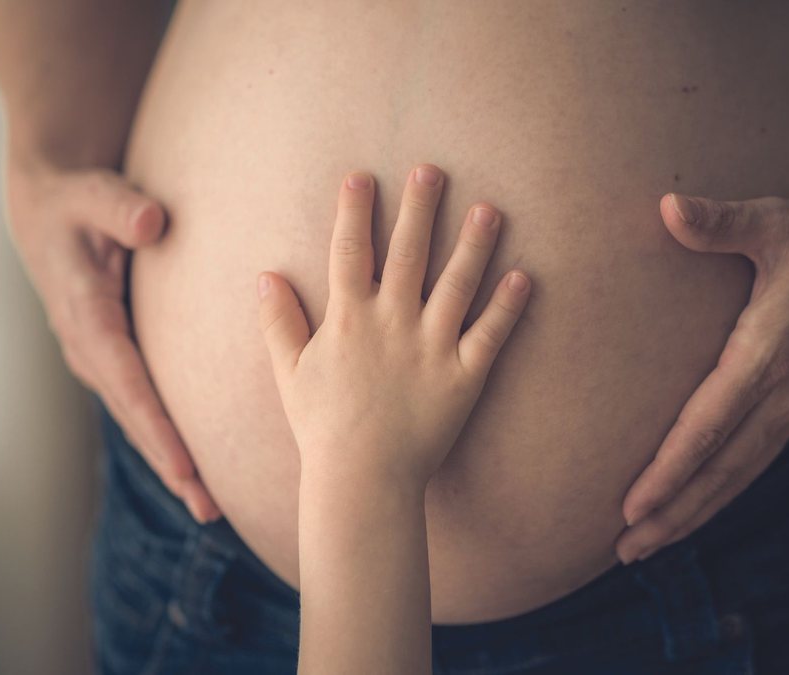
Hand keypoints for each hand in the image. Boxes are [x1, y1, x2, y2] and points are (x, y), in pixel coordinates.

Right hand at [4, 158, 219, 522]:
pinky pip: (140, 404)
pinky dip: (165, 436)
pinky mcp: (112, 357)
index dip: (157, 427)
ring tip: (209, 505)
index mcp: (87, 317)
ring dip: (171, 462)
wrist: (47, 207)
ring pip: (138, 418)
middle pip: (136, 417)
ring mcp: (98, 357)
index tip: (186, 469)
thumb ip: (119, 206)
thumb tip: (150, 223)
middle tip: (211, 510)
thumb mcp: (90, 194)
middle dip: (171, 466)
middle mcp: (89, 348)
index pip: (127, 383)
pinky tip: (194, 465)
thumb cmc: (74, 199)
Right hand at [256, 165, 531, 488]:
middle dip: (420, 208)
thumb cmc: (321, 428)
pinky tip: (524, 276)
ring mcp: (432, 348)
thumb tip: (264, 277)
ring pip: (457, 284)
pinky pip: (490, 334)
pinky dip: (508, 305)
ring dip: (474, 244)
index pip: (351, 252)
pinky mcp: (464, 376)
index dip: (355, 211)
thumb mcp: (289, 373)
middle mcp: (393, 324)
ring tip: (490, 209)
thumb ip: (278, 323)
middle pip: (410, 253)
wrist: (362, 480)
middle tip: (432, 170)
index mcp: (349, 319)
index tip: (362, 176)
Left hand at [616, 192, 788, 562]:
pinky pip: (758, 460)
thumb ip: (722, 221)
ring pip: (741, 474)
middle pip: (722, 469)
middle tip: (625, 550)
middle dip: (673, 513)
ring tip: (648, 545)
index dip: (670, 469)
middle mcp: (787, 391)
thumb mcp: (780, 220)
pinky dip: (724, 490)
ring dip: (695, 512)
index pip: (711, 425)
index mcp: (771, 352)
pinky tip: (697, 506)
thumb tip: (667, 208)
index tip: (631, 505)